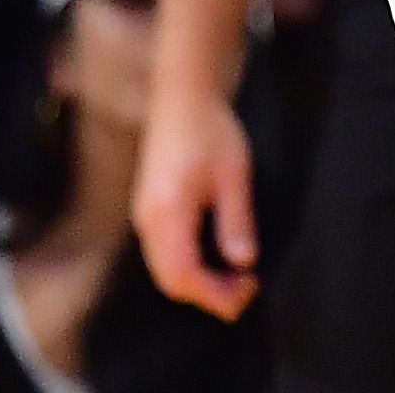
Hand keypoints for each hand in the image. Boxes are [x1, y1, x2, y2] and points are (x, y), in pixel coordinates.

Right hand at [131, 87, 261, 318]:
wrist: (182, 99)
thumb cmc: (211, 130)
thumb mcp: (234, 175)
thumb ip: (236, 222)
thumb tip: (243, 263)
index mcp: (168, 210)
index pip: (185, 275)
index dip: (217, 293)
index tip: (251, 286)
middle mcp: (148, 218)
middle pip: (171, 281)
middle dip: (209, 294)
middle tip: (247, 285)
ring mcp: (144, 216)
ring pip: (165, 272)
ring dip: (199, 283)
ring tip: (236, 275)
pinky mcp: (149, 211)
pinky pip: (163, 256)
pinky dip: (189, 269)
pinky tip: (216, 258)